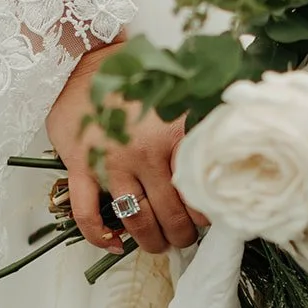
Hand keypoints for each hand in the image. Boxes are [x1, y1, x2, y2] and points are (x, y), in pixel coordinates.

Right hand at [45, 44, 199, 254]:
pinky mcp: (79, 167)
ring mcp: (109, 163)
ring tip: (159, 244)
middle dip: (182, 234)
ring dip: (151, 240)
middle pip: (170, 213)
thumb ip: (200, 125)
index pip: (199, 189)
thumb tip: (229, 154)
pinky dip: (99, 236)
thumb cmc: (136, 82)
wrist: (86, 62)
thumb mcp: (178, 98)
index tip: (210, 219)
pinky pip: (86, 213)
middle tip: (186, 238)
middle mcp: (144, 153)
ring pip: (136, 219)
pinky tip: (113, 244)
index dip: (207, 213)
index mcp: (173, 136)